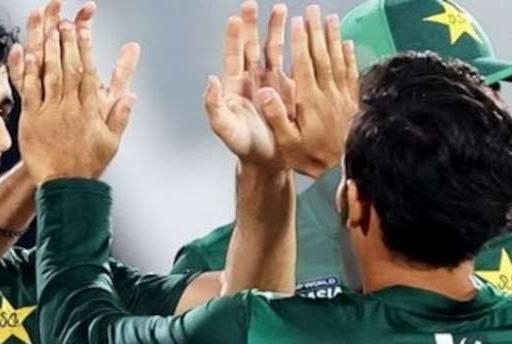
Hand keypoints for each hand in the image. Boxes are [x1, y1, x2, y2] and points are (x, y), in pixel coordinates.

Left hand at [11, 0, 139, 183]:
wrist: (64, 186)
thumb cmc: (88, 165)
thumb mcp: (111, 141)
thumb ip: (121, 116)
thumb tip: (132, 96)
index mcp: (90, 109)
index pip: (88, 71)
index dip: (85, 47)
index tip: (83, 28)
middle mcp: (70, 107)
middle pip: (69, 67)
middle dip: (67, 42)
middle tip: (65, 21)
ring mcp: (50, 112)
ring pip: (50, 74)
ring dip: (50, 50)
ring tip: (49, 30)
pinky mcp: (32, 120)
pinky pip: (30, 90)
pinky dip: (29, 71)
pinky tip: (28, 54)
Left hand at [205, 3, 292, 171]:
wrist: (268, 161)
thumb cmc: (245, 147)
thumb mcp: (226, 130)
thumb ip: (215, 107)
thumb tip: (210, 81)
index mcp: (234, 88)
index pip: (233, 57)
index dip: (234, 38)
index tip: (235, 19)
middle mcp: (251, 80)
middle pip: (250, 46)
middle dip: (252, 25)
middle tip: (252, 4)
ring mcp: (270, 82)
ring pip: (271, 50)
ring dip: (275, 30)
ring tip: (279, 9)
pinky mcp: (288, 87)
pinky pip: (291, 62)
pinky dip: (295, 46)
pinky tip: (300, 32)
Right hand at [279, 5, 358, 176]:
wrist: (344, 170)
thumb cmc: (310, 158)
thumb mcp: (286, 142)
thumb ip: (275, 116)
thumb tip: (264, 91)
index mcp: (308, 101)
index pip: (304, 64)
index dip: (300, 41)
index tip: (297, 22)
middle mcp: (327, 94)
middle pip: (321, 55)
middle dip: (316, 31)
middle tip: (312, 10)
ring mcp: (342, 96)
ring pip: (338, 60)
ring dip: (333, 37)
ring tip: (330, 18)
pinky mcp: (352, 102)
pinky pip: (351, 73)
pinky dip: (349, 56)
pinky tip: (348, 43)